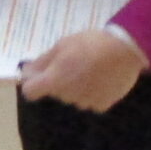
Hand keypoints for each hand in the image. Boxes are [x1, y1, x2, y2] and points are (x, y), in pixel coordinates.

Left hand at [18, 28, 148, 112]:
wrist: (125, 50)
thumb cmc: (90, 43)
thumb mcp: (62, 45)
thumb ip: (42, 62)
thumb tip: (25, 72)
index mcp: (54, 80)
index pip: (30, 91)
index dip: (33, 82)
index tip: (41, 74)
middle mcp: (67, 95)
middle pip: (55, 92)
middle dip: (59, 80)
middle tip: (73, 64)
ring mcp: (85, 102)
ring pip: (73, 97)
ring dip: (76, 87)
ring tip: (90, 70)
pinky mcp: (102, 105)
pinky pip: (90, 101)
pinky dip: (92, 93)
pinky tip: (101, 79)